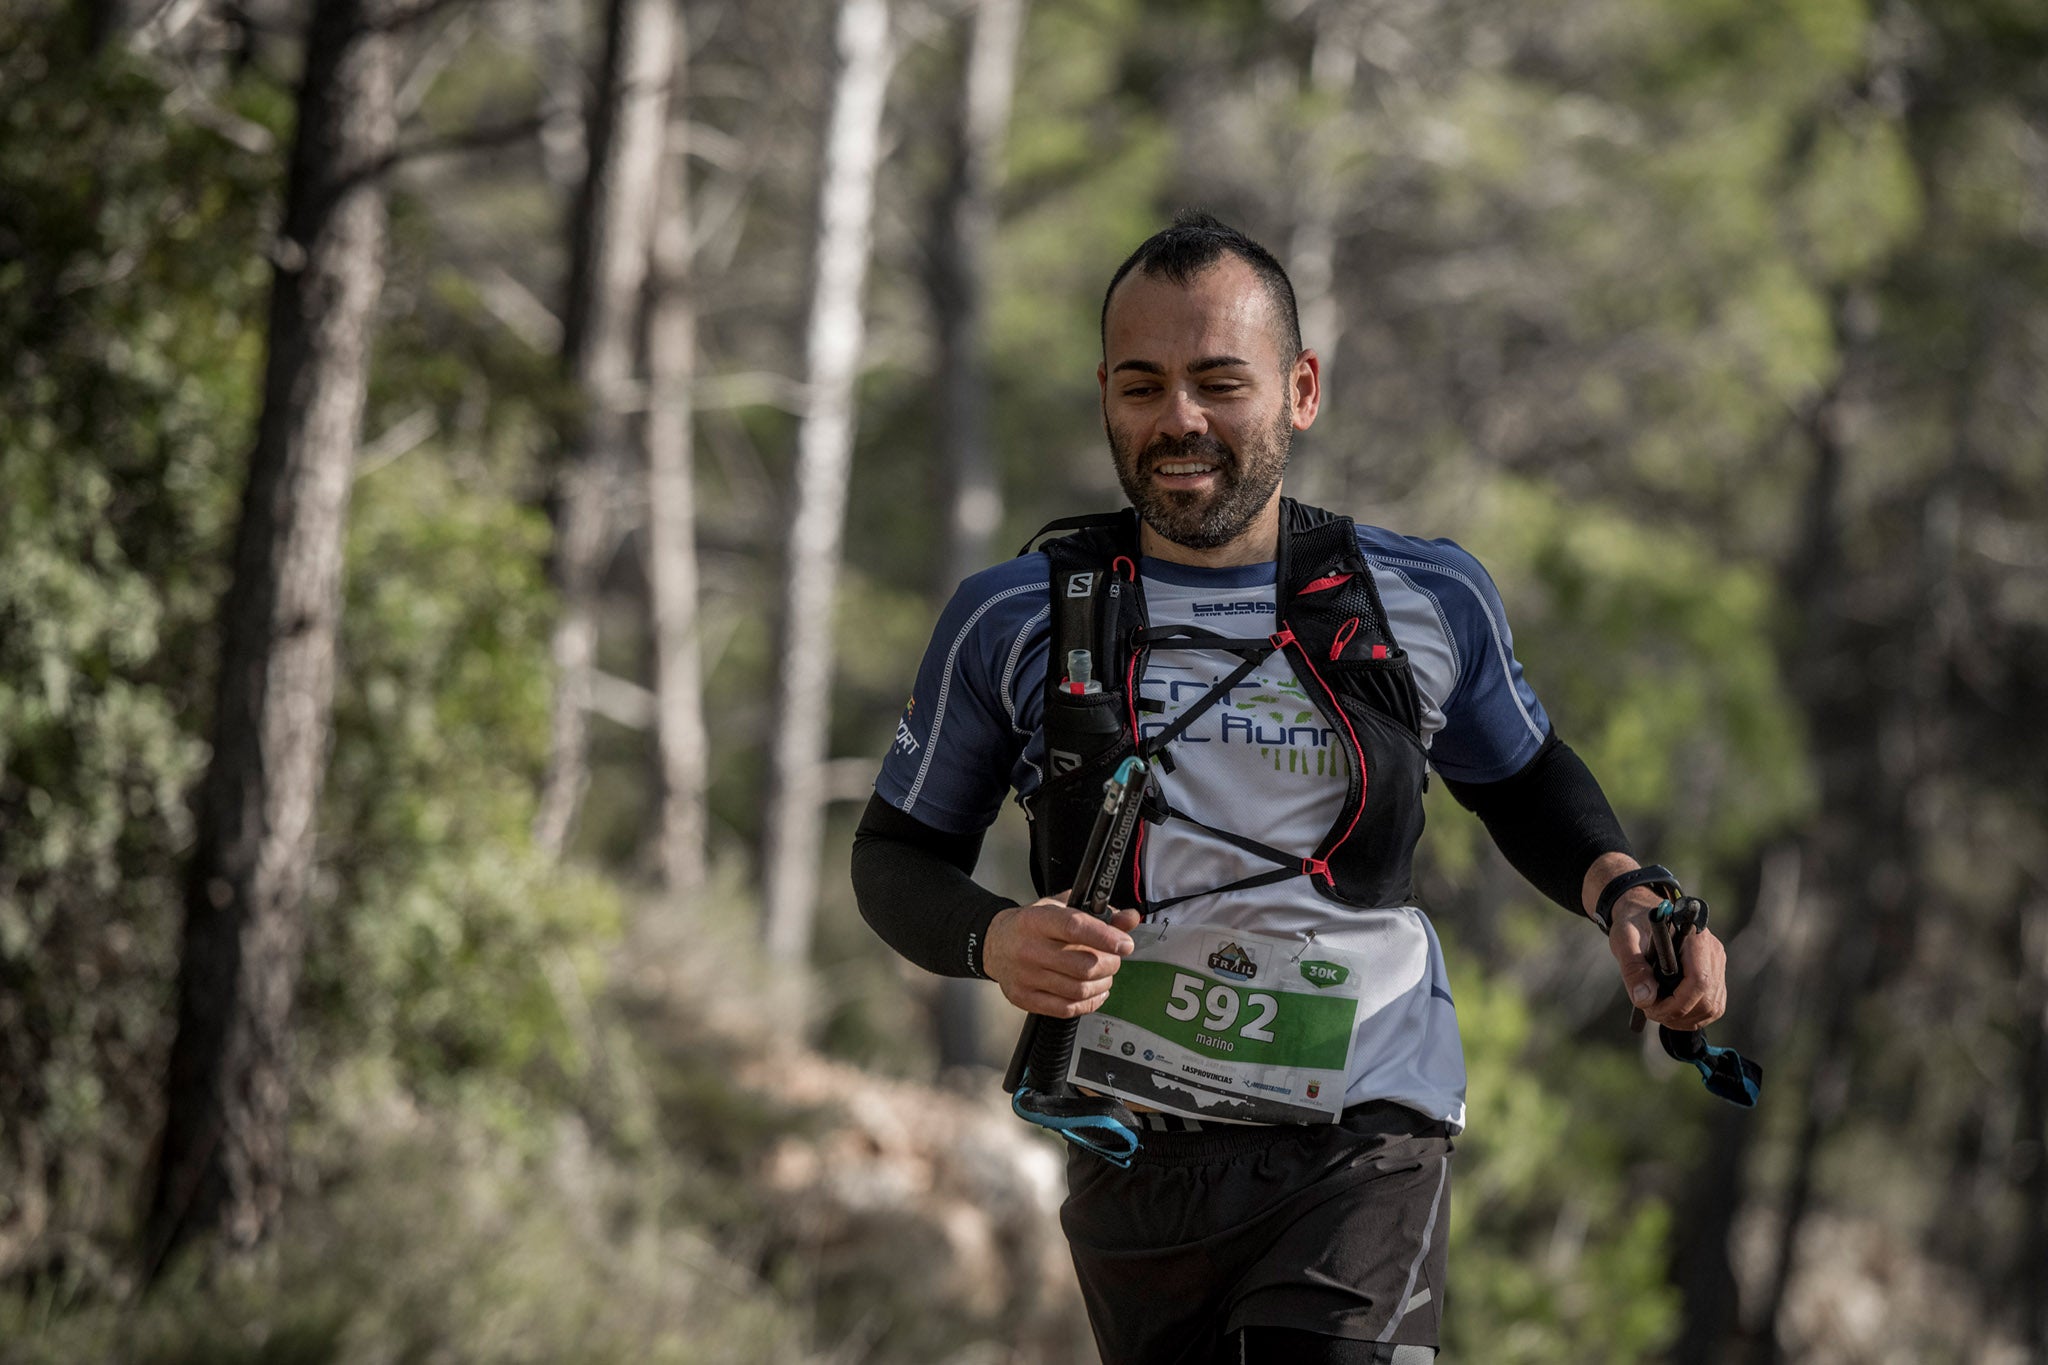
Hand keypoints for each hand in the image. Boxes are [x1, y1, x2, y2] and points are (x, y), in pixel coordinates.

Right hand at [985, 891, 1139, 1017]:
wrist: (994, 944)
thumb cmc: (1032, 925)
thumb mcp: (1060, 908)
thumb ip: (1098, 913)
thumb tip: (1130, 918)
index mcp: (1036, 920)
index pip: (1075, 928)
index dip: (1106, 937)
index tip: (1125, 944)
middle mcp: (1028, 949)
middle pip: (1082, 965)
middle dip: (1110, 964)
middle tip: (1115, 959)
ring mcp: (1025, 977)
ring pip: (1078, 989)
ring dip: (1102, 984)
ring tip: (1105, 975)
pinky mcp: (1024, 998)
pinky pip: (1067, 1008)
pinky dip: (1089, 1002)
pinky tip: (1095, 991)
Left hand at [1607, 887, 1727, 1030]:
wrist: (1642, 915)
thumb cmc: (1634, 924)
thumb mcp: (1624, 940)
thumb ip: (1633, 968)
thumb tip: (1644, 999)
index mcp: (1694, 937)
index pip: (1699, 980)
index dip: (1678, 1002)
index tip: (1651, 1008)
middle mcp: (1712, 951)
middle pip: (1708, 999)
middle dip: (1678, 1014)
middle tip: (1650, 1012)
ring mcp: (1717, 965)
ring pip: (1712, 1007)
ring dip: (1685, 1019)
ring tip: (1658, 1012)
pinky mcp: (1715, 976)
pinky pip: (1712, 1006)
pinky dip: (1692, 1017)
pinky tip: (1671, 1013)